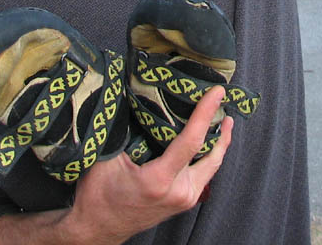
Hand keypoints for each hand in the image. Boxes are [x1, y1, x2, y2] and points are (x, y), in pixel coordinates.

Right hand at [60, 85, 233, 243]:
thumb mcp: (106, 158)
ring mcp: (184, 200)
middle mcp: (178, 192)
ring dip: (219, 142)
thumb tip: (136, 97)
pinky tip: (208, 141)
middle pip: (212, 155)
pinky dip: (209, 155)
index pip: (191, 141)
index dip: (205, 113)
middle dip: (222, 128)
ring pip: (212, 166)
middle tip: (223, 101)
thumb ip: (123, 130)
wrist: (99, 229)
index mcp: (158, 180)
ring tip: (222, 119)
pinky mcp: (184, 202)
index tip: (216, 92)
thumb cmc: (98, 195)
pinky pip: (204, 175)